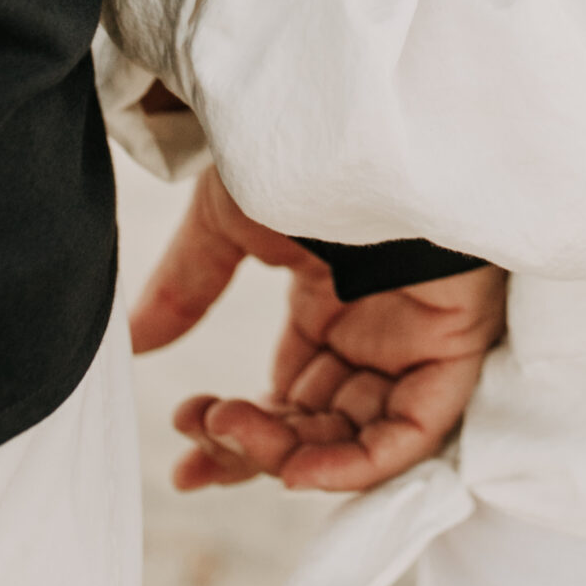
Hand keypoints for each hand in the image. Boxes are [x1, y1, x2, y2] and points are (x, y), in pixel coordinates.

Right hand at [131, 166, 505, 490]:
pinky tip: (294, 469)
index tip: (183, 447)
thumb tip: (132, 340)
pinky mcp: (454, 338)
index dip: (235, 434)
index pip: (287, 398)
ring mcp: (414, 336)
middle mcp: (374, 329)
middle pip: (317, 425)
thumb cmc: (306, 146)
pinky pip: (414, 429)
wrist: (362, 116)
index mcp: (329, 302)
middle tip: (200, 433)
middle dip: (252, 446)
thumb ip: (188, 286)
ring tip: (230, 428)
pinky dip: (358, 464)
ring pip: (355, 435)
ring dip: (287, 453)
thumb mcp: (231, 219)